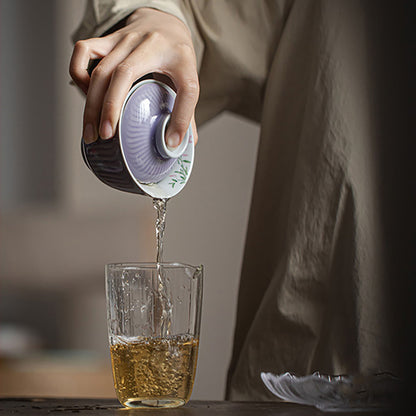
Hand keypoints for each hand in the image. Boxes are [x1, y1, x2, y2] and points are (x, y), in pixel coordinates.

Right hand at [69, 8, 198, 145]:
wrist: (165, 21)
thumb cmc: (175, 57)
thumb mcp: (188, 80)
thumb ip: (185, 111)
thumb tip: (178, 145)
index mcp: (181, 58)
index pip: (187, 88)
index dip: (181, 117)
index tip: (171, 142)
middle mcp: (152, 44)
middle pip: (125, 74)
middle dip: (111, 109)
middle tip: (106, 136)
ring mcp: (127, 38)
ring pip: (100, 69)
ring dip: (91, 104)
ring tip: (91, 131)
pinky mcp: (109, 38)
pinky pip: (83, 51)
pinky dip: (80, 75)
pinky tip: (87, 95)